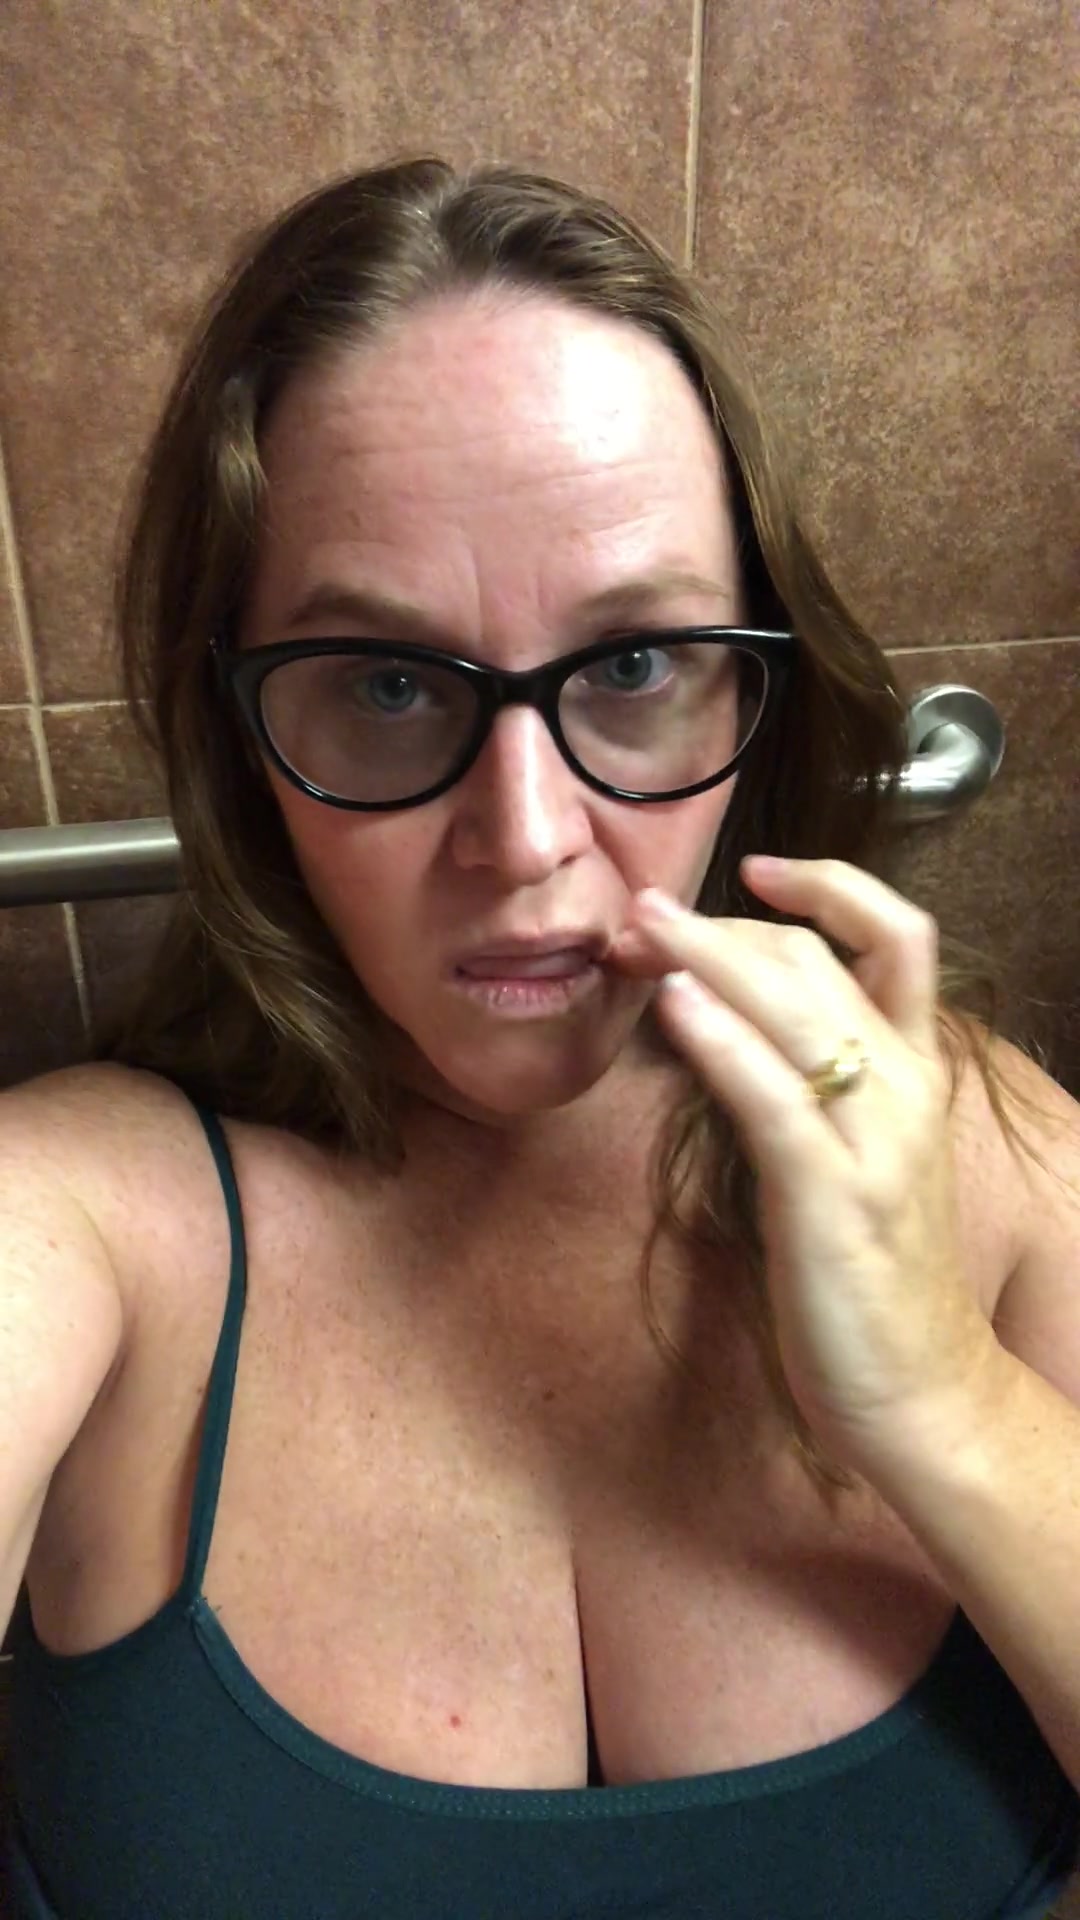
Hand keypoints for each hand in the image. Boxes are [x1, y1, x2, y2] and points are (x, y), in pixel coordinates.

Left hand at [610, 855, 1002, 1478]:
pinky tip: (673, 1007)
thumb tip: (727, 1012)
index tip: (755, 870)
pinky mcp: (830, 1195)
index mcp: (919, 1070)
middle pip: (819, 961)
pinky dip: (721, 1039)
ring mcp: (874, 1140)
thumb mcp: (852, 1150)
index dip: (829, 885)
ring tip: (640, 930)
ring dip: (708, 956)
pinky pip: (773, 1096)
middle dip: (721, 928)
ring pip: (798, 1009)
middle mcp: (907, 1088)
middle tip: (640, 917)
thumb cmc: (873, 1267)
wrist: (921, 1387)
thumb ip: (811, 1077)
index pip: (898, 935)